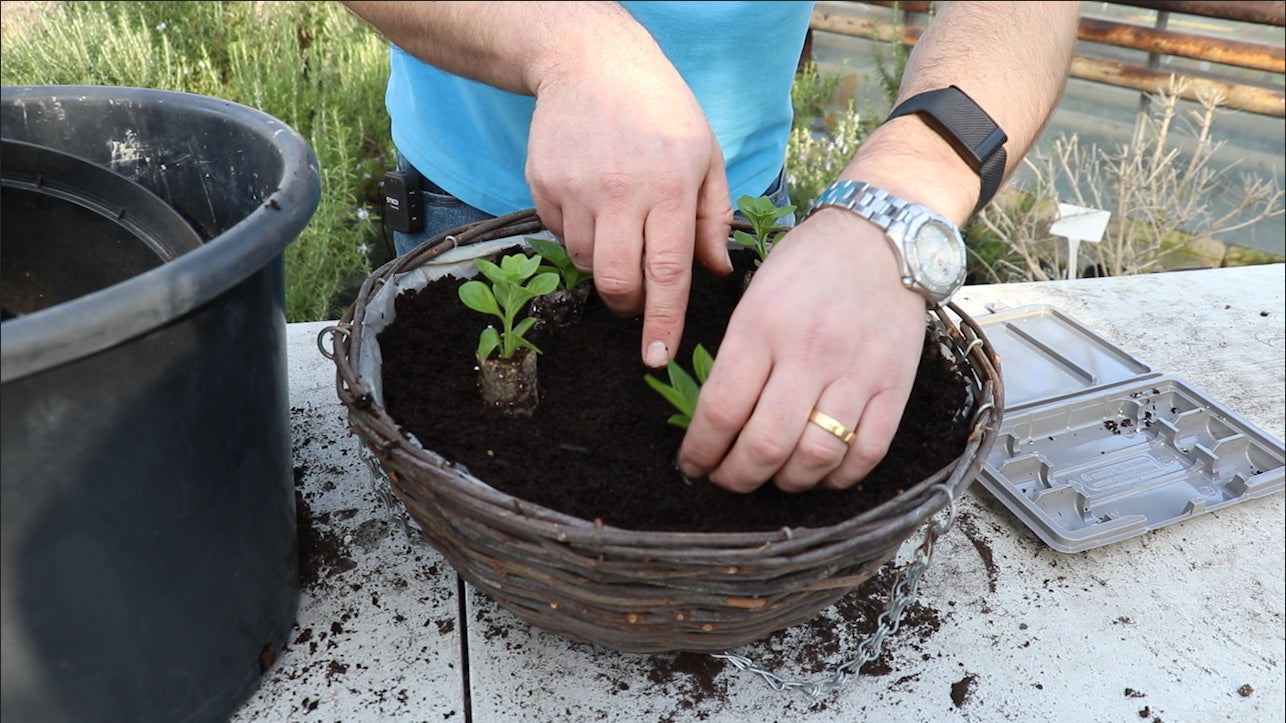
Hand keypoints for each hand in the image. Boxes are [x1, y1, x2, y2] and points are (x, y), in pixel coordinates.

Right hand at [524, 35, 732, 368]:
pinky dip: (578, 236)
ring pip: (586, 262)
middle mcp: (620, 192)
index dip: (664, 321)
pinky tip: (593, 203)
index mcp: (669, 187)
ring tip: (619, 231)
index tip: (658, 356)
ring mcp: (575, 189)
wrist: (590, 61)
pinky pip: (560, 235)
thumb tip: (717, 273)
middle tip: (637, 302)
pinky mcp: (543, 184)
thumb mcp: (706, 155)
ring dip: (604, 266)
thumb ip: (713, 219)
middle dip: (628, 306)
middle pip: (617, 281)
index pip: (667, 272)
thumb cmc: (660, 108)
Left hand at [677, 208, 928, 492]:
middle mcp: (808, 354)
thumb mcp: (754, 296)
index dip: (701, 451)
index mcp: (762, 327)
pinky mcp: (894, 385)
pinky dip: (838, 477)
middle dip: (736, 476)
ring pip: (815, 456)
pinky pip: (866, 452)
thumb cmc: (807, 265)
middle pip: (766, 444)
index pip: (721, 410)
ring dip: (786, 482)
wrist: (880, 237)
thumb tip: (715, 420)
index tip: (692, 464)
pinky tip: (819, 473)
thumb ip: (737, 356)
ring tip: (772, 477)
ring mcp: (855, 372)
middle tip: (726, 479)